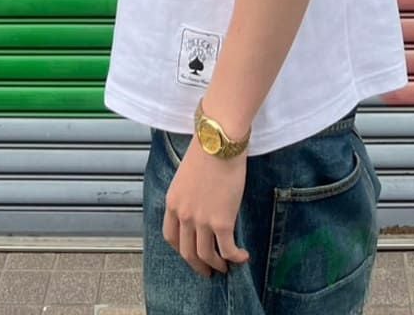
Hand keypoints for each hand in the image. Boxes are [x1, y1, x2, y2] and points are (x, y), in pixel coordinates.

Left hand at [162, 136, 250, 277]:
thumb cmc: (207, 151)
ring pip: (206, 255)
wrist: (219, 142)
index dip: (181, 249)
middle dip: (198, 265)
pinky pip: (227, 249)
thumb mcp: (186, 175)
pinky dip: (235, 258)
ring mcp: (201, 221)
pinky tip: (243, 257)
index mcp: (172, 203)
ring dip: (216, 265)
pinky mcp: (221, 222)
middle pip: (187, 251)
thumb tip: (200, 204)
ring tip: (225, 268)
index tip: (190, 253)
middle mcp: (184, 216)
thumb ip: (188, 195)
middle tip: (207, 271)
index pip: (171, 237)